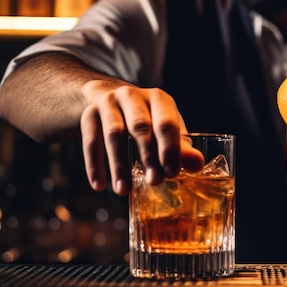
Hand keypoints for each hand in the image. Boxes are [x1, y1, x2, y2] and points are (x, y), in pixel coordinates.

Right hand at [80, 83, 203, 194]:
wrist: (109, 98)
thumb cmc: (147, 119)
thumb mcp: (165, 128)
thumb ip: (180, 147)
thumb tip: (197, 165)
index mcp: (158, 99)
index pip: (166, 123)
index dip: (169, 148)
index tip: (172, 173)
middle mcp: (132, 95)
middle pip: (140, 127)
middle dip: (148, 156)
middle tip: (154, 182)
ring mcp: (108, 103)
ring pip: (113, 134)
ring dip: (119, 165)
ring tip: (124, 191)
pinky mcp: (88, 114)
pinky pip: (90, 141)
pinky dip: (94, 164)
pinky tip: (99, 185)